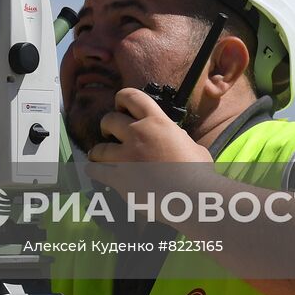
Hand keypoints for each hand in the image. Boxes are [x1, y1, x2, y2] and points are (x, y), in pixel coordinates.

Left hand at [86, 87, 213, 165]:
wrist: (193, 198)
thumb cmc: (200, 174)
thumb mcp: (193, 146)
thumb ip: (177, 138)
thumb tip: (175, 137)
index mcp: (158, 122)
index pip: (131, 96)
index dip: (121, 99)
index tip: (120, 108)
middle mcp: (138, 134)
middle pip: (108, 120)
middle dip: (107, 127)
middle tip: (111, 135)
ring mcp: (126, 156)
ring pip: (98, 148)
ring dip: (98, 152)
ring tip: (101, 156)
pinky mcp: (119, 177)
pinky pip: (95, 170)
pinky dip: (94, 170)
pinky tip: (96, 172)